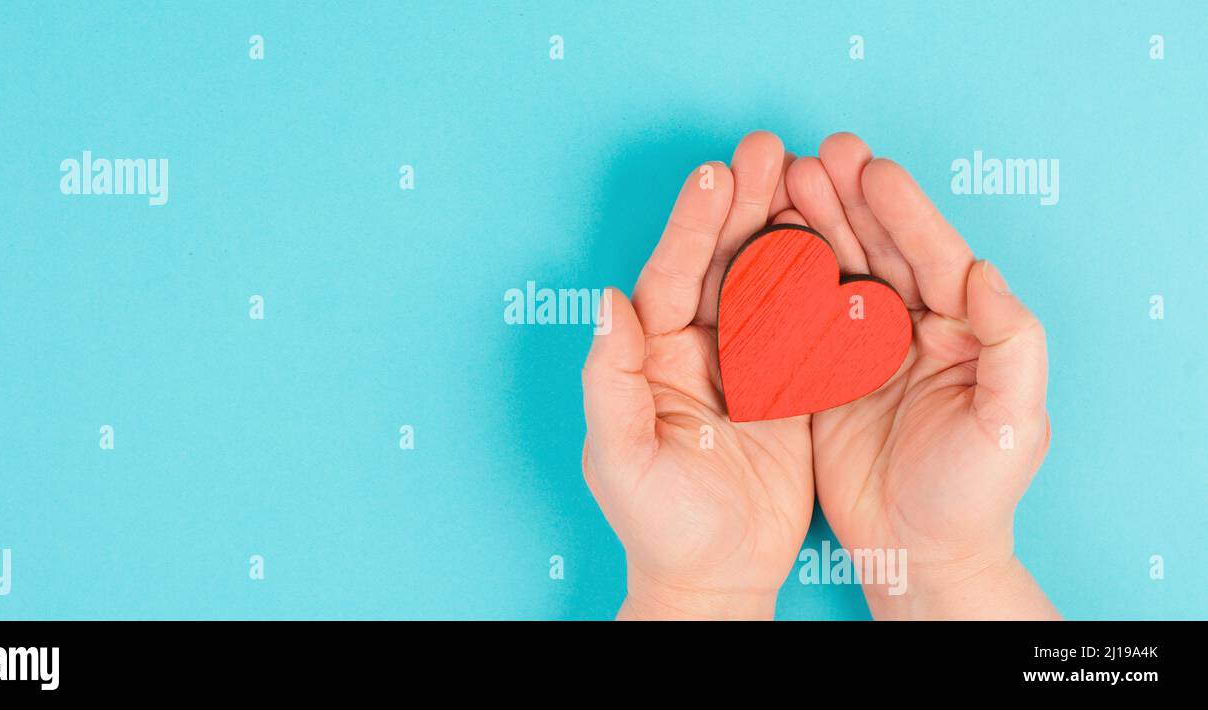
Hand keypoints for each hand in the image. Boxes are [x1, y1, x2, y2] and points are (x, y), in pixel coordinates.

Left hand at [582, 132, 814, 619]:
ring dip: (784, 229)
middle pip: (718, 263)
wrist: (715, 577)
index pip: (668, 278)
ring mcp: (744, 365)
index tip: (715, 176)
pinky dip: (823, 283)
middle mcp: (695, 350)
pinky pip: (806, 324)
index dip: (690, 226)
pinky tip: (845, 241)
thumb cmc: (658, 525)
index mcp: (650, 358)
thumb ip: (611, 380)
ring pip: (764, 281)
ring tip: (808, 175)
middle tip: (767, 149)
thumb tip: (607, 301)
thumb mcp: (620, 457)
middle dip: (741, 206)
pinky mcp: (787, 386)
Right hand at [783, 133, 1058, 618]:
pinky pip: (797, 318)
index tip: (872, 171)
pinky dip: (778, 281)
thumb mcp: (1015, 424)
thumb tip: (984, 273)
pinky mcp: (821, 376)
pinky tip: (756, 248)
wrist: (918, 554)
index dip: (905, 213)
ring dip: (811, 227)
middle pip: (879, 252)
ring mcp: (862, 350)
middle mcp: (912, 330)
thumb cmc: (976, 495)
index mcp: (963, 330)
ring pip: (835, 273)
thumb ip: (1012, 343)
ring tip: (782, 182)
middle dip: (848, 201)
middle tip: (816, 155)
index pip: (934, 258)